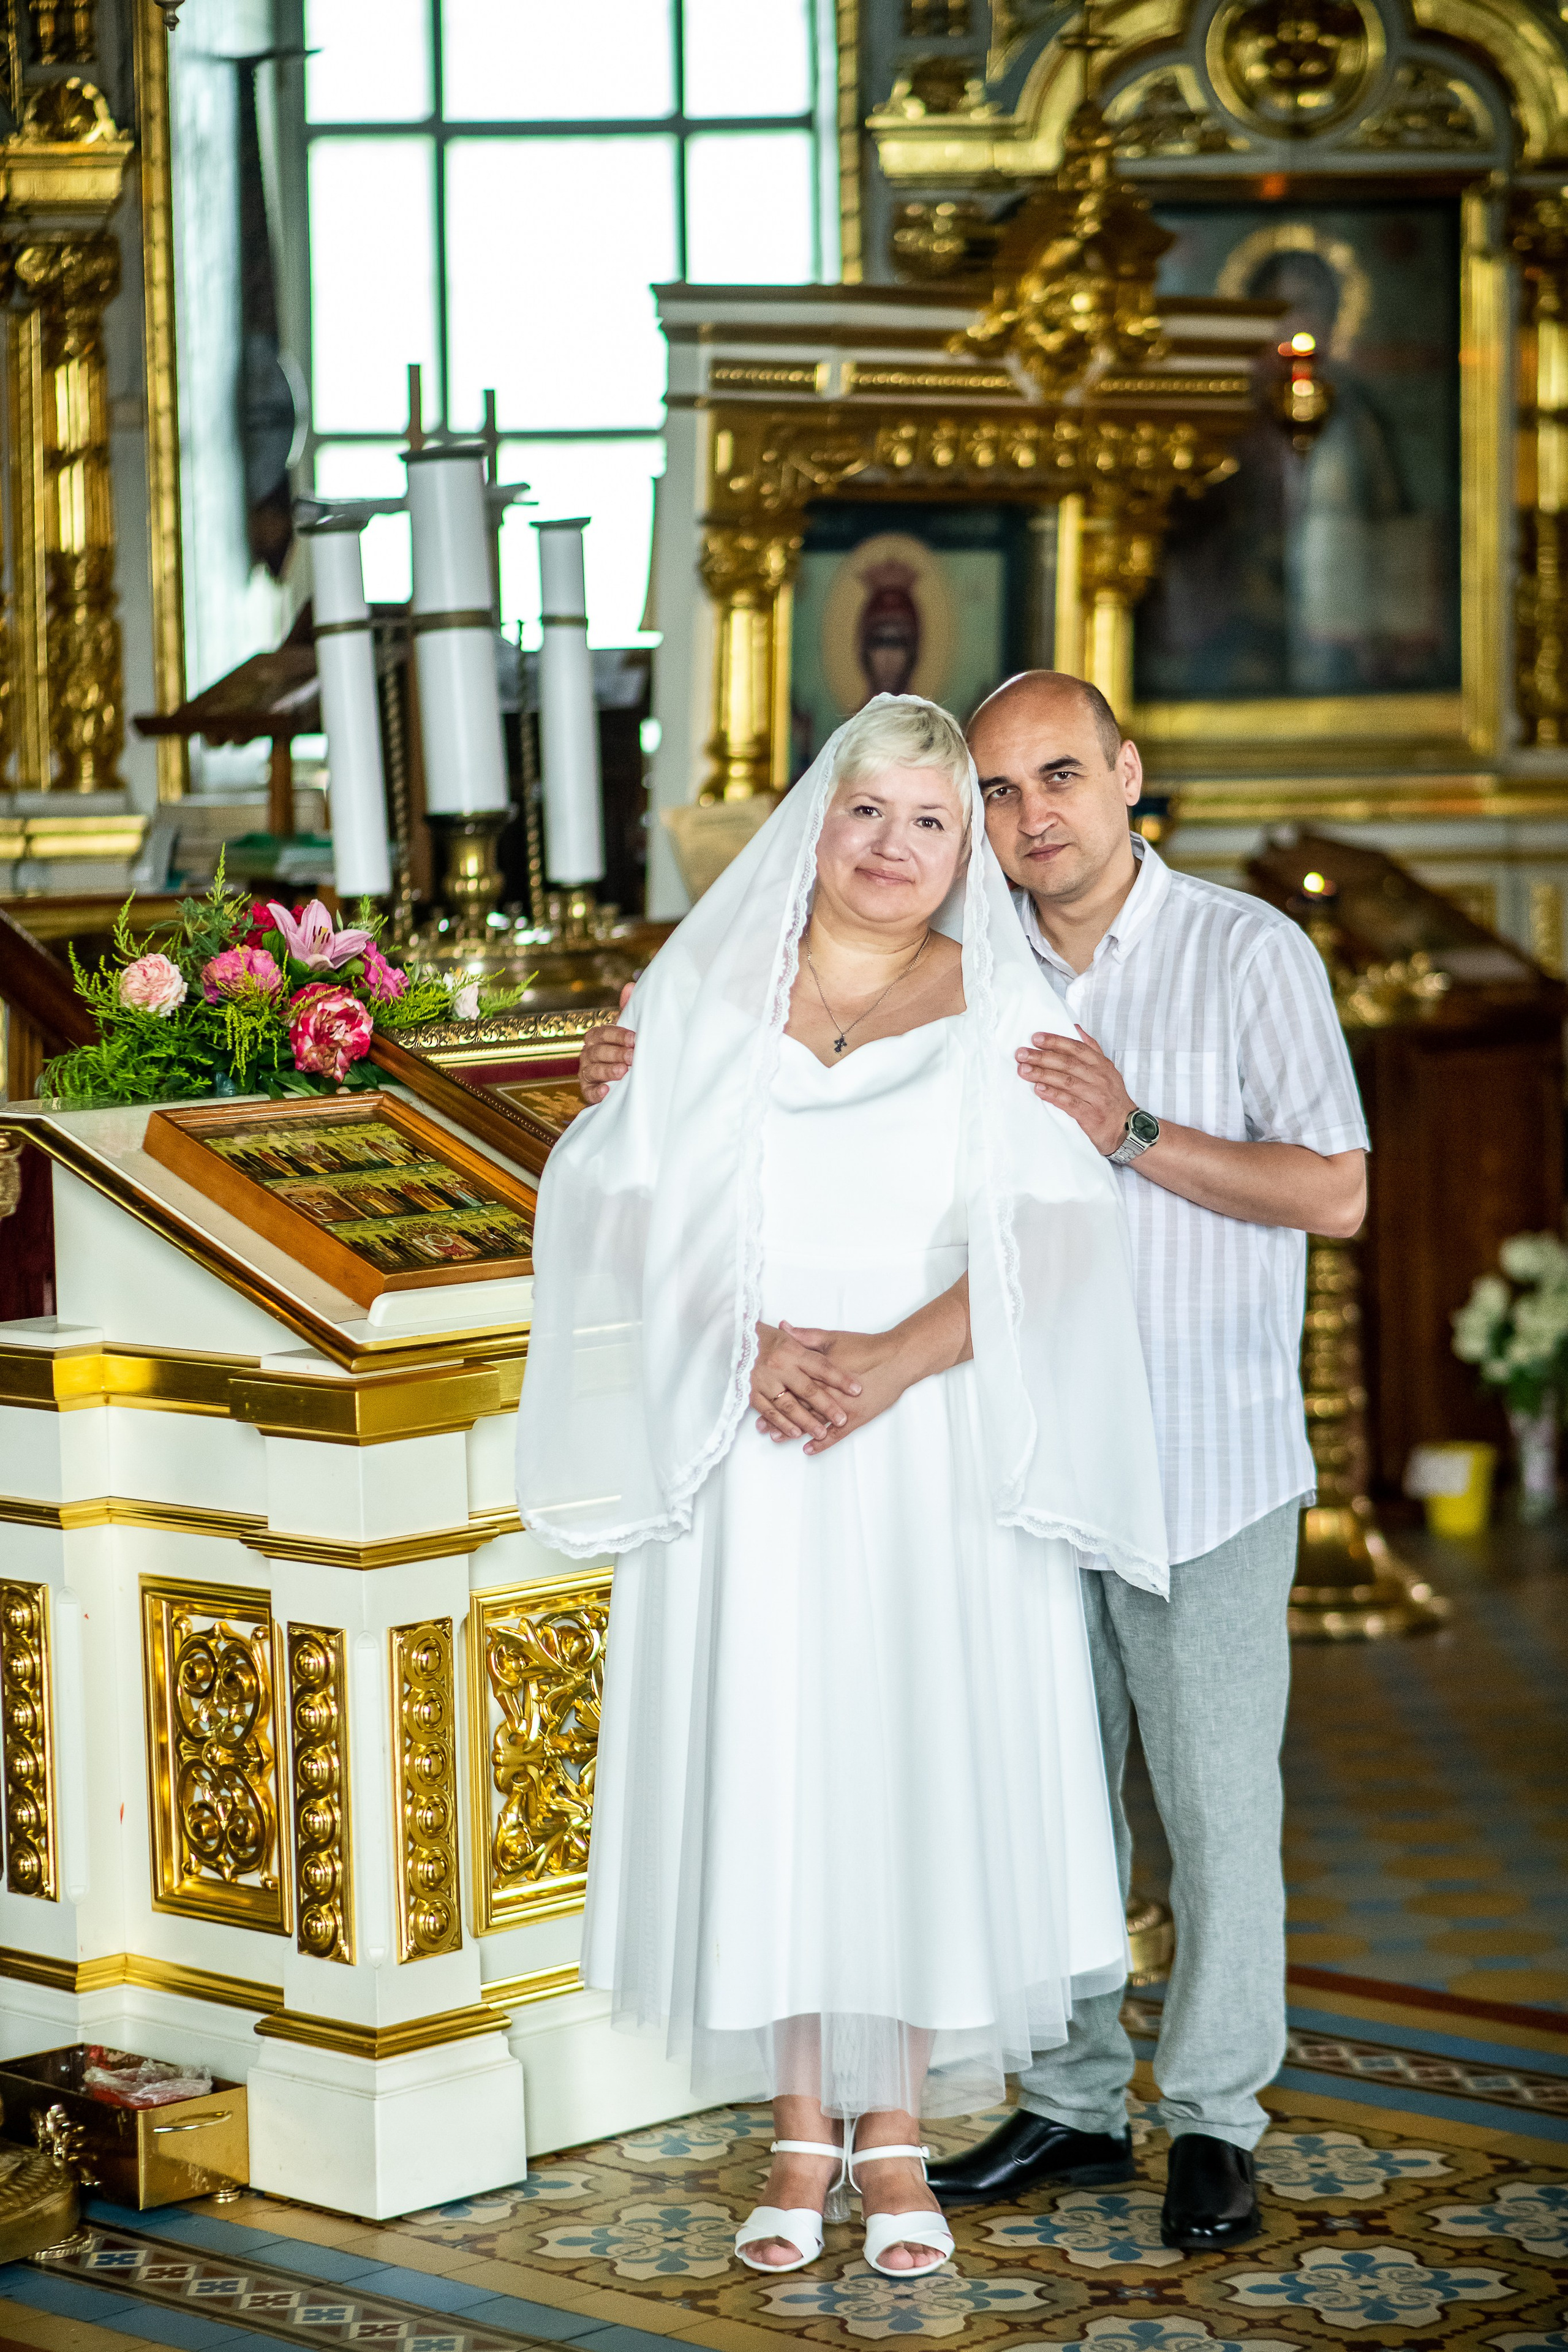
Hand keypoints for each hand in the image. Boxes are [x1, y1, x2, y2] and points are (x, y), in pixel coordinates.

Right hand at [579, 983, 635, 1103]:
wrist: (625, 1082)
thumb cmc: (626, 1052)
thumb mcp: (628, 1033)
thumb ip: (628, 1011)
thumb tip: (630, 985)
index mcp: (596, 1039)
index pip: (601, 1033)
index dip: (617, 1035)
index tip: (634, 1039)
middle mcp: (588, 1054)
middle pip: (596, 1052)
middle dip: (615, 1053)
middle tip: (633, 1057)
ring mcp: (586, 1074)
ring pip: (591, 1070)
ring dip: (607, 1071)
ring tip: (623, 1072)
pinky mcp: (588, 1092)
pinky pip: (588, 1092)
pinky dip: (596, 1092)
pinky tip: (607, 1091)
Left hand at [764, 1325, 915, 1454]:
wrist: (897, 1359)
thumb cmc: (866, 1347)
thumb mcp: (832, 1337)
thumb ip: (805, 1335)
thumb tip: (783, 1328)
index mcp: (819, 1372)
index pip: (791, 1386)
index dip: (773, 1394)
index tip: (757, 1399)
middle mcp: (827, 1393)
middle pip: (797, 1407)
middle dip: (777, 1417)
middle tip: (760, 1426)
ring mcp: (842, 1408)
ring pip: (812, 1422)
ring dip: (793, 1431)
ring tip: (775, 1438)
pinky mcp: (856, 1418)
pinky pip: (835, 1435)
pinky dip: (821, 1443)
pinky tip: (808, 1449)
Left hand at [1014, 1024, 1136, 1156]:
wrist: (1127, 1129)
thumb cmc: (1112, 1098)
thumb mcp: (1107, 1071)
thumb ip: (1092, 1049)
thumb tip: (1076, 1029)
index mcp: (1102, 1065)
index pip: (1077, 1048)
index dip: (1056, 1042)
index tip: (1036, 1038)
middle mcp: (1100, 1078)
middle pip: (1068, 1064)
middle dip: (1042, 1057)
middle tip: (1021, 1054)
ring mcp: (1096, 1097)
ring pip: (1066, 1081)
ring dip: (1043, 1074)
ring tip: (1024, 1070)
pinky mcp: (1091, 1115)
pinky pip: (1069, 1103)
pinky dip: (1053, 1095)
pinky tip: (1038, 1089)